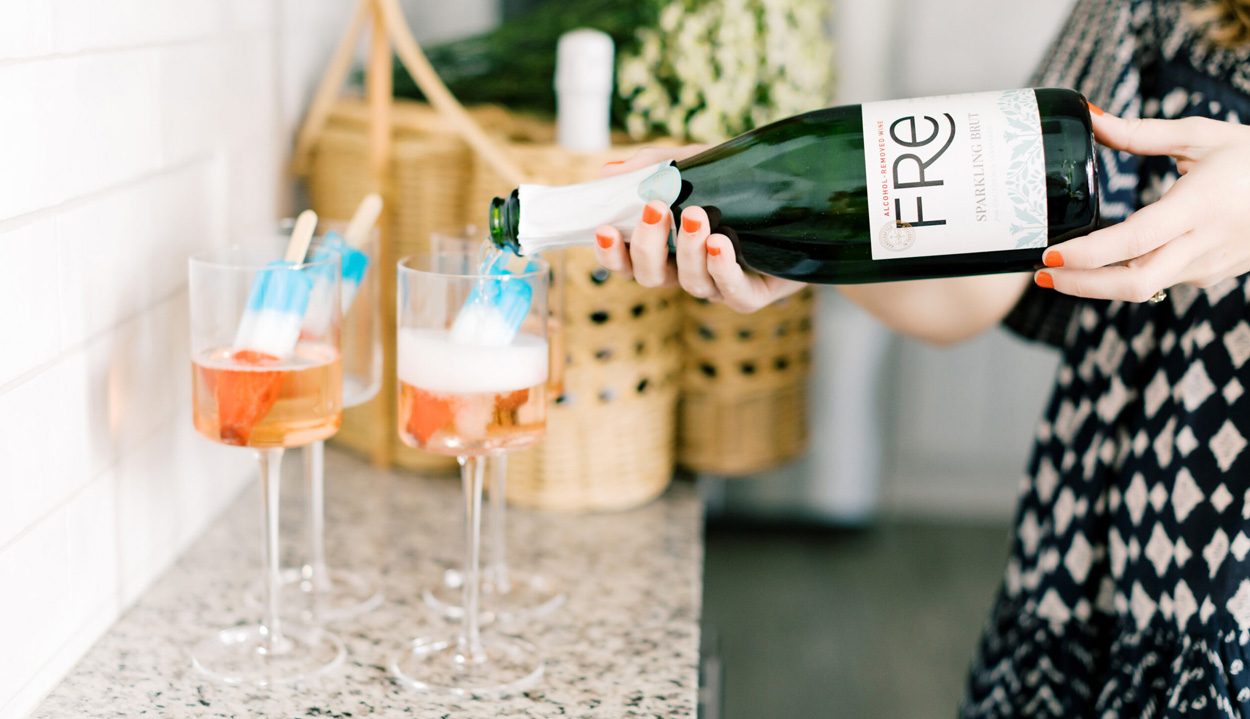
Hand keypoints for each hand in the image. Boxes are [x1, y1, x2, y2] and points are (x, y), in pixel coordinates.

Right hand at [592, 146, 807, 312]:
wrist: (807, 202)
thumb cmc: (742, 185)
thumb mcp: (699, 165)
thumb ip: (657, 166)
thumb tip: (608, 170)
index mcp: (668, 249)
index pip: (628, 261)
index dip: (611, 253)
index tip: (602, 227)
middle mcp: (688, 272)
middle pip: (652, 277)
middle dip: (647, 246)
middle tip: (654, 209)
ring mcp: (719, 286)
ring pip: (691, 283)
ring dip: (688, 250)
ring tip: (695, 214)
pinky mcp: (752, 294)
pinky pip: (732, 293)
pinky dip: (723, 270)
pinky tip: (720, 243)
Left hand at [1036, 108, 1249, 301]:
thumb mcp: (1200, 136)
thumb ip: (1140, 133)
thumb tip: (1092, 117)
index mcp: (1199, 207)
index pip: (1133, 241)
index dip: (1087, 256)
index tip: (1049, 256)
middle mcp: (1204, 244)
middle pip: (1134, 283)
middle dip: (1080, 285)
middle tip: (1039, 274)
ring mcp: (1208, 266)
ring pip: (1144, 287)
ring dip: (1097, 283)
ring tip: (1058, 270)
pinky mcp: (1209, 275)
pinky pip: (1159, 280)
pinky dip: (1125, 276)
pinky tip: (1101, 264)